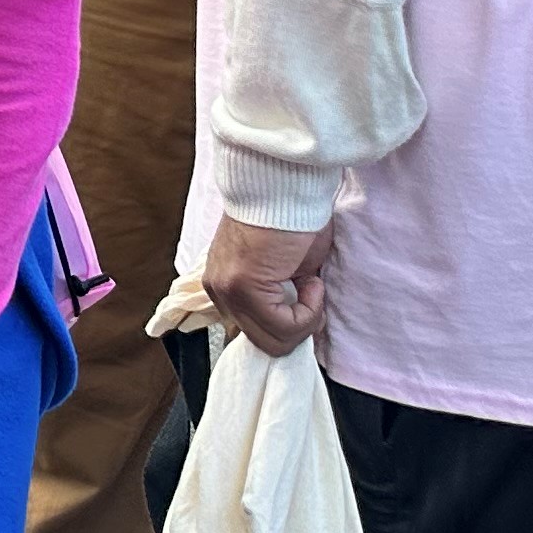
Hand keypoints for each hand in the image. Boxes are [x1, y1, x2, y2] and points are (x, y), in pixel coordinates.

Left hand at [204, 214, 334, 354]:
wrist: (285, 189)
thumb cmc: (292, 221)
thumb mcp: (285, 270)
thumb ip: (281, 297)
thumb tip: (296, 322)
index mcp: (225, 286)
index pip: (254, 333)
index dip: (289, 324)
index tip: (306, 298)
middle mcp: (219, 291)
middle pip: (264, 343)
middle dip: (299, 326)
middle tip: (312, 294)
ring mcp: (228, 290)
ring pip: (275, 340)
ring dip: (306, 318)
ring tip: (310, 283)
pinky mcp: (244, 287)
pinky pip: (285, 325)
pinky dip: (309, 311)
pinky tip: (311, 281)